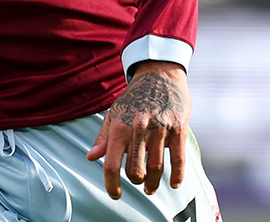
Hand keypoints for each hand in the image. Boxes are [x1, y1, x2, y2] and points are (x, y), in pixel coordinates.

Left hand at [86, 61, 189, 198]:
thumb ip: (104, 138)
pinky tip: (174, 183)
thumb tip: (91, 158)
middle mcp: (138, 128)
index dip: (111, 184)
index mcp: (120, 126)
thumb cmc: (134, 97)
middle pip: (135, 170)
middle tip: (137, 182)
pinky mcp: (178, 128)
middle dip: (135, 182)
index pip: (111, 164)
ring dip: (153, 184)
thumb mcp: (114, 113)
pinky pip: (178, 159)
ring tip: (151, 188)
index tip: (115, 194)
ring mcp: (160, 129)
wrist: (159, 74)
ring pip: (156, 168)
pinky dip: (177, 175)